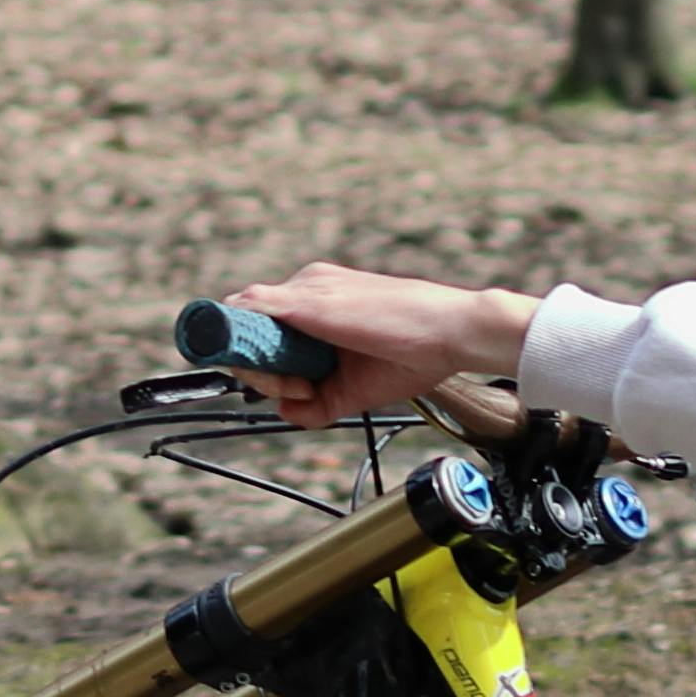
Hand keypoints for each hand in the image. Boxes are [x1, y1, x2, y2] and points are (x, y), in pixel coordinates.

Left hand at [223, 263, 548, 427]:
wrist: (451, 331)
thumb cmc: (415, 355)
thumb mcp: (354, 388)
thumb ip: (317, 403)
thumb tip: (284, 410)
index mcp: (320, 300)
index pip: (267, 326)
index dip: (269, 364)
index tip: (298, 389)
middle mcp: (309, 286)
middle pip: (249, 323)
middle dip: (260, 366)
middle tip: (298, 391)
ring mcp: (306, 287)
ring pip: (244, 320)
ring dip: (258, 363)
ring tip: (299, 387)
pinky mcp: (306, 298)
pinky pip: (249, 315)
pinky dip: (253, 349)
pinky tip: (284, 376)